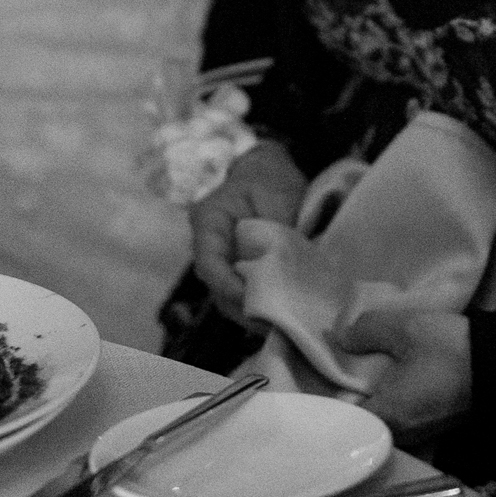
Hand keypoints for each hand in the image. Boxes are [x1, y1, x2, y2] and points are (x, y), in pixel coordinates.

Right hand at [190, 142, 306, 319]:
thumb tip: (286, 268)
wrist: (268, 170)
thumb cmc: (270, 178)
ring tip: (278, 326)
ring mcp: (222, 261)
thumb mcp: (277, 196)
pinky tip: (280, 317)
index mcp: (209, 221)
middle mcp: (209, 245)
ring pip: (227, 297)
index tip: (252, 298)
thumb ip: (277, 231)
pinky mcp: (237, 270)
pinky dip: (259, 307)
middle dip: (243, 308)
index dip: (228, 284)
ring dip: (251, 314)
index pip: (209, 261)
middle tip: (272, 323)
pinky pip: (242, 294)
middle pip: (216, 287)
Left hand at [336, 307, 471, 442]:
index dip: (328, 401)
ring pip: (382, 422)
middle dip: (349, 401)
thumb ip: (367, 331)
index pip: (342, 421)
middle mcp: (401, 434)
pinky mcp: (434, 426)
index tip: (323, 381)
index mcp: (388, 416)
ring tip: (361, 373)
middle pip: (361, 424)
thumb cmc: (451, 350)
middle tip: (339, 373)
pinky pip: (400, 418)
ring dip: (371, 401)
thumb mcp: (406, 328)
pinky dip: (390, 402)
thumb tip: (343, 339)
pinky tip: (390, 379)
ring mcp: (420, 434)